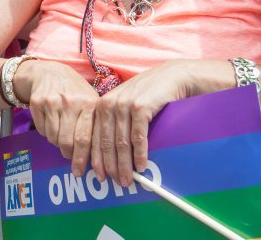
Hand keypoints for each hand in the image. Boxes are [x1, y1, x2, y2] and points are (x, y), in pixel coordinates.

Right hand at [16, 60, 99, 176]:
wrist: (49, 72)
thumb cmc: (75, 92)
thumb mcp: (91, 102)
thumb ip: (96, 124)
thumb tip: (105, 157)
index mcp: (89, 104)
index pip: (86, 138)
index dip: (85, 158)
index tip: (85, 173)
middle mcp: (71, 102)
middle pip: (68, 141)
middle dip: (71, 156)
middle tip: (72, 162)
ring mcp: (52, 102)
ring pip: (54, 138)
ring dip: (59, 144)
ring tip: (63, 139)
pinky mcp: (37, 103)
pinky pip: (42, 130)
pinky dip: (47, 134)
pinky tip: (52, 125)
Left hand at [90, 60, 192, 185]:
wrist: (170, 77)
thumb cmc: (146, 94)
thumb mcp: (123, 105)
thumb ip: (113, 123)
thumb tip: (107, 152)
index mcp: (99, 106)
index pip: (91, 136)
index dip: (92, 158)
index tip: (94, 175)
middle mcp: (108, 104)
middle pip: (105, 142)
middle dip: (109, 166)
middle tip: (113, 183)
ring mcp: (123, 105)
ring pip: (121, 142)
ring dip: (124, 164)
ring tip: (127, 180)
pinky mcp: (140, 107)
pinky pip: (138, 136)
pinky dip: (139, 154)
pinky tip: (141, 166)